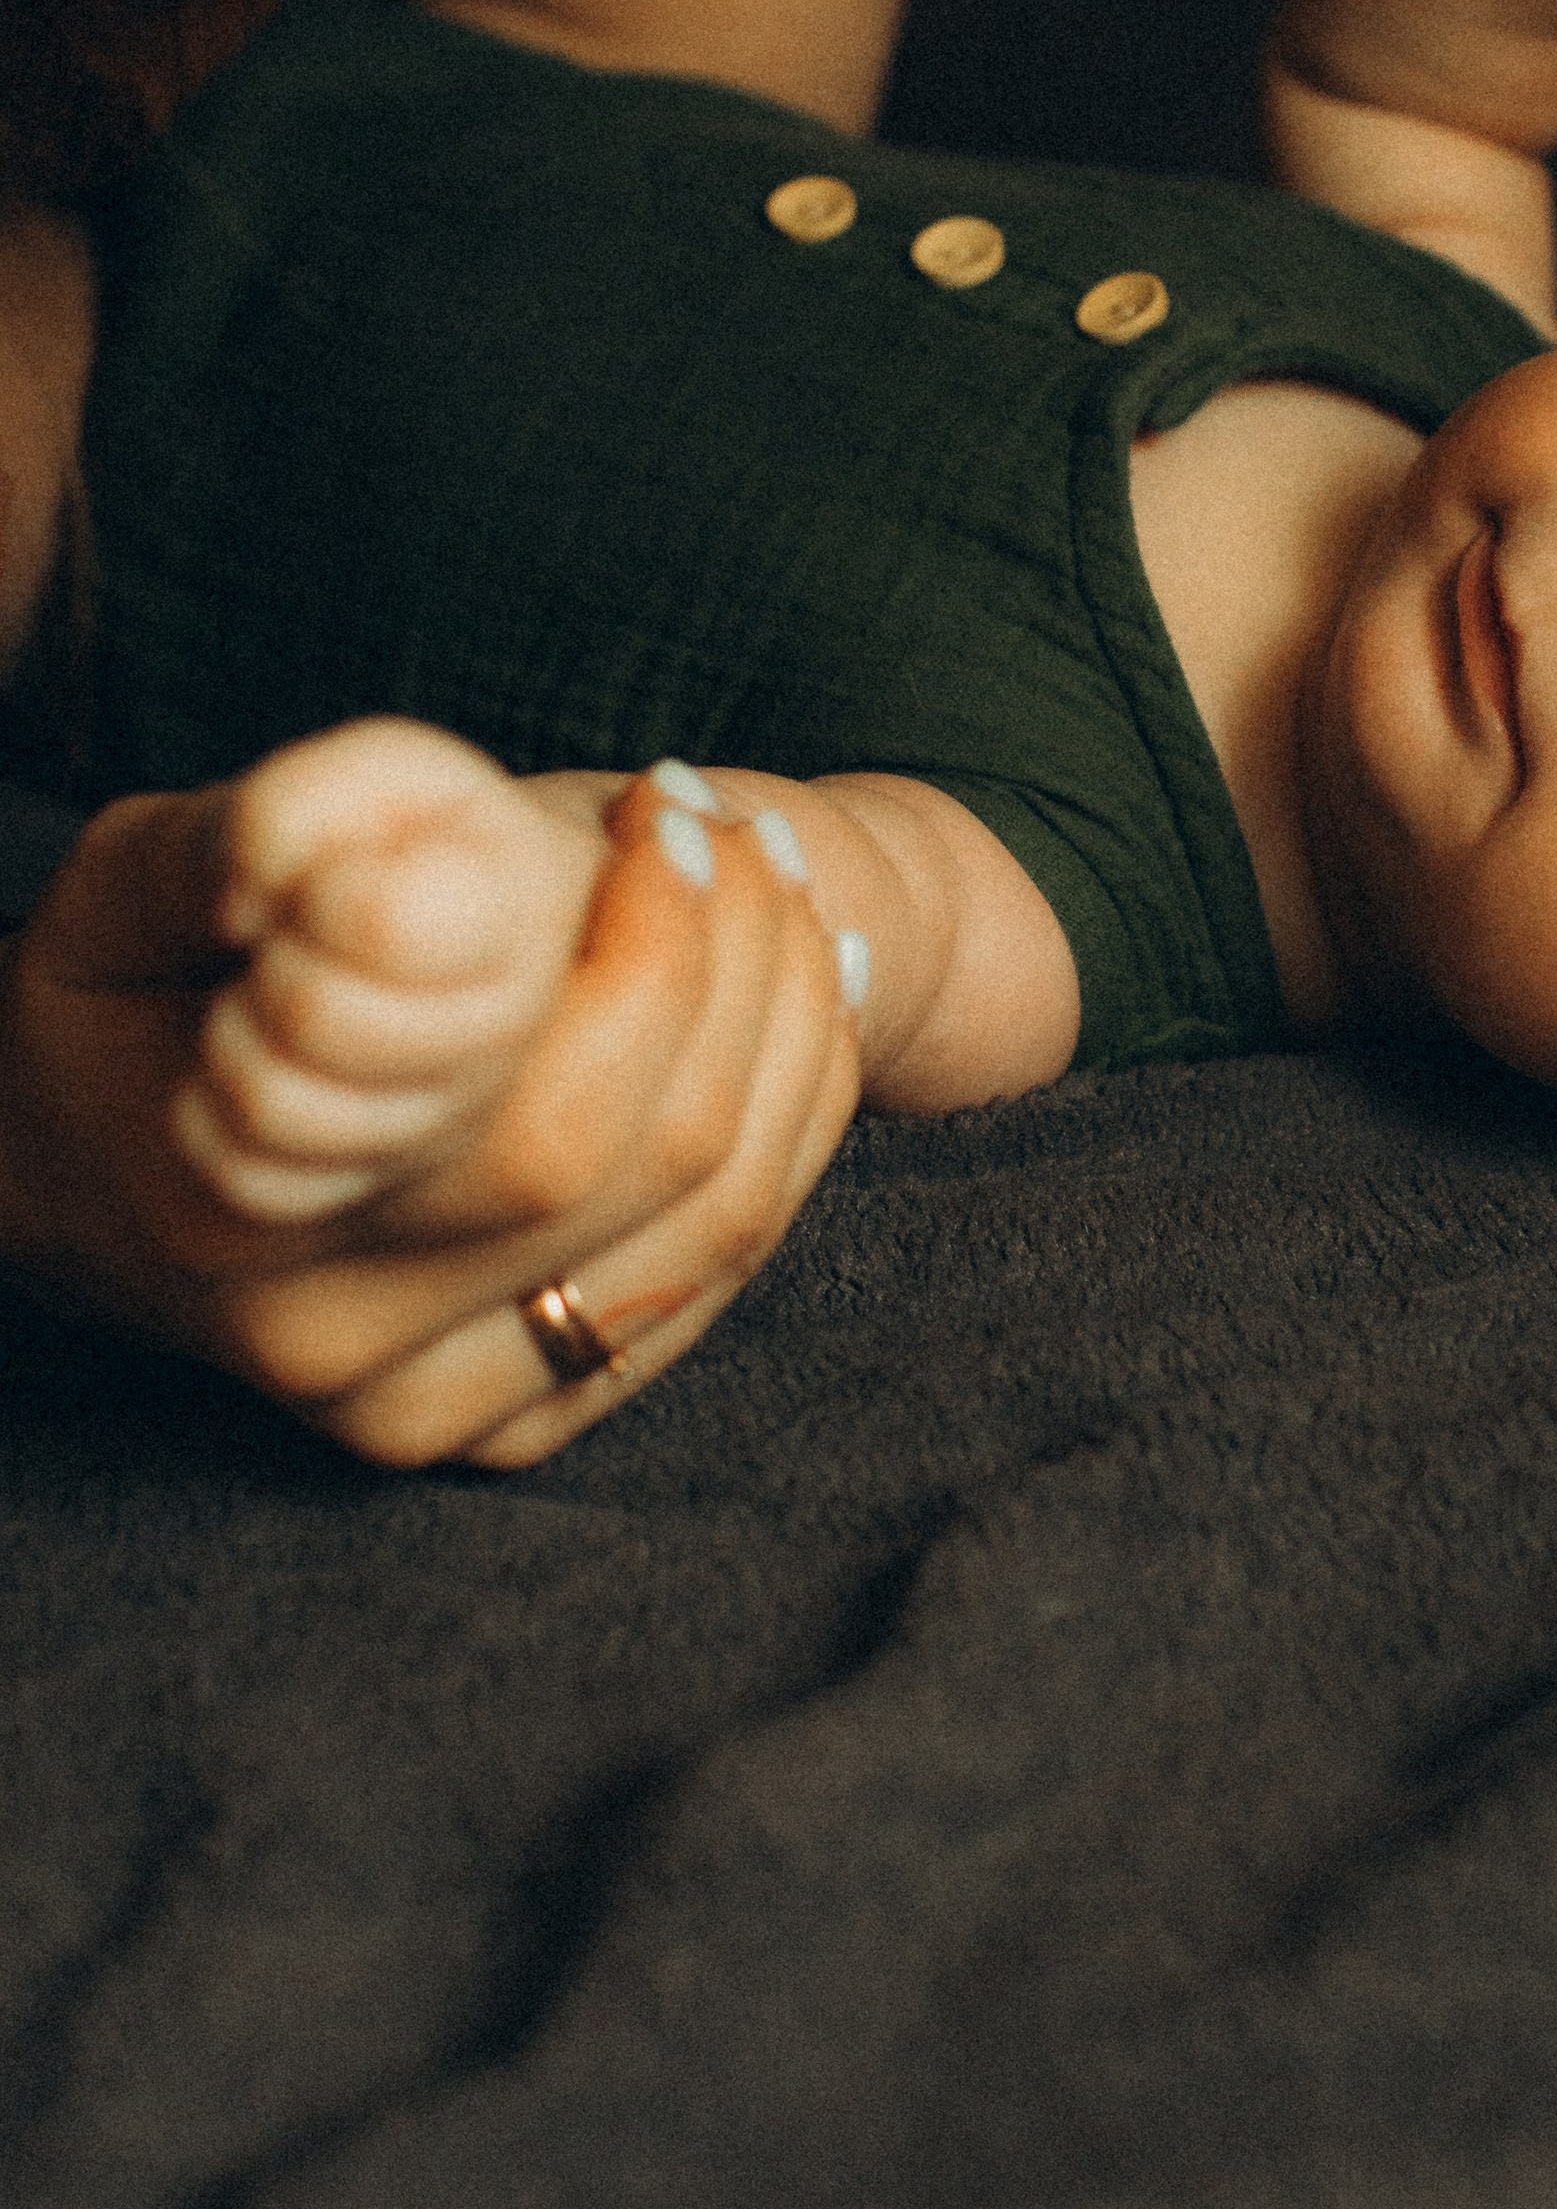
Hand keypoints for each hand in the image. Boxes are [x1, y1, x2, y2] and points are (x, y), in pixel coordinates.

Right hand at [0, 729, 859, 1465]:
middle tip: (723, 822)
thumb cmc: (132, 987)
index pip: (536, 1103)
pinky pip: (722, 1271)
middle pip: (652, 1154)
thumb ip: (276, 840)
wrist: (85, 1164)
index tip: (656, 809)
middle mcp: (334, 1338)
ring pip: (718, 1215)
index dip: (652, 940)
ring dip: (790, 1019)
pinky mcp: (508, 1427)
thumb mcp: (147, 879)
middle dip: (739, 954)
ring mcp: (425, 1405)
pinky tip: (786, 987)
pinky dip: (792, 1112)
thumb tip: (398, 869)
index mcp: (248, 1207)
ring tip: (768, 878)